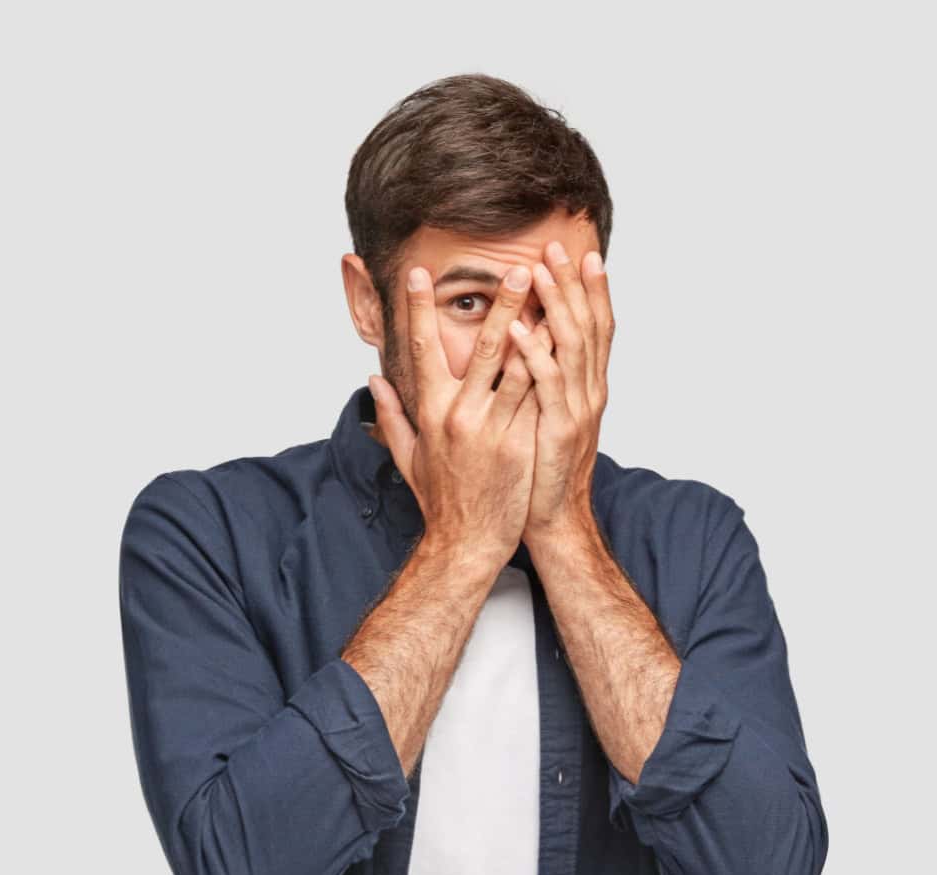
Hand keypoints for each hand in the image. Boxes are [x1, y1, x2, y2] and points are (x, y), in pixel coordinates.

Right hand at [366, 263, 547, 566]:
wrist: (467, 544)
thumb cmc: (441, 502)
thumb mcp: (407, 458)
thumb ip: (391, 415)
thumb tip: (372, 382)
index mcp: (429, 412)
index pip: (420, 348)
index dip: (417, 308)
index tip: (418, 274)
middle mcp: (459, 414)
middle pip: (481, 346)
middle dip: (498, 304)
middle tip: (514, 268)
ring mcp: (491, 428)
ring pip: (516, 364)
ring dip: (534, 322)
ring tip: (548, 292)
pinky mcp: (518, 443)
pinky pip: (537, 394)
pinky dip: (549, 363)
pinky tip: (564, 337)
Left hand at [508, 241, 613, 542]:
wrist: (553, 521)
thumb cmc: (542, 472)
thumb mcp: (547, 418)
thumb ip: (543, 381)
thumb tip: (529, 344)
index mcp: (587, 388)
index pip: (594, 328)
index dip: (590, 291)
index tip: (580, 255)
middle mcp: (589, 392)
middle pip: (588, 326)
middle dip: (573, 285)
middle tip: (556, 248)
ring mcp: (578, 410)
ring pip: (570, 347)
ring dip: (554, 306)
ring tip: (537, 272)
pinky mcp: (559, 430)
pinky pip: (547, 385)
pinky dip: (533, 355)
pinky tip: (518, 330)